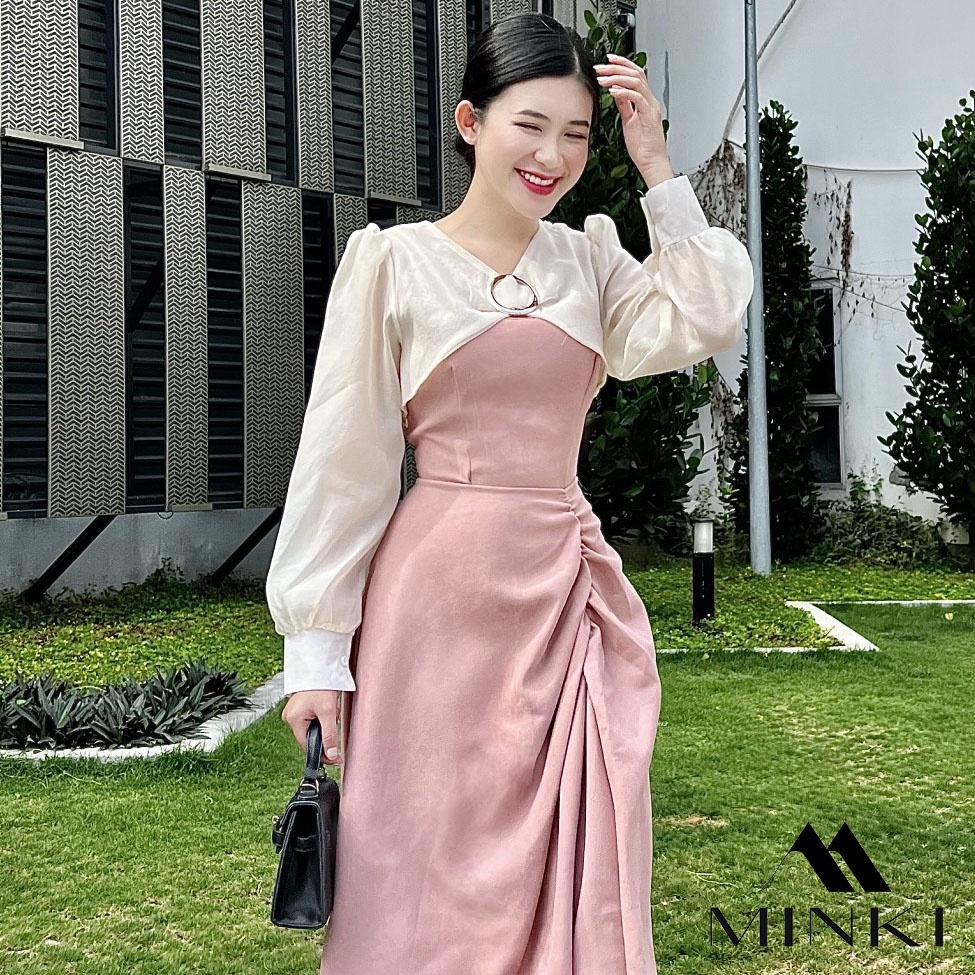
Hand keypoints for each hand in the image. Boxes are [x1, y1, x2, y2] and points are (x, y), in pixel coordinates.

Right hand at [282, 689, 342, 764]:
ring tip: (330, 710)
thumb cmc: (321, 686)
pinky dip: (319, 718)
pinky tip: (325, 708)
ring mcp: (292, 712)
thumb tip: (331, 754)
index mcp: (293, 720)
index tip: (336, 758)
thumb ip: (330, 735)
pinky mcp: (298, 707)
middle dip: (323, 734)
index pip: (307, 746)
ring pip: (311, 728)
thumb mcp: (328, 712)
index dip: (322, 753)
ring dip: (323, 725)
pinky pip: (309, 719)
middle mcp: (289, 717)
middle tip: (334, 722)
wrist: (320, 667)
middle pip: (309, 737)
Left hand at [594, 53, 673, 185]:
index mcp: (645, 101)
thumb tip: (616, 92)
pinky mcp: (649, 116)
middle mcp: (650, 101)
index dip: (622, 65)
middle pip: (636, 73)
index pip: (635, 75)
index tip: (607, 62)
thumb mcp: (629, 121)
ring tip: (603, 78)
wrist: (651, 163)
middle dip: (617, 67)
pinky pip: (637, 98)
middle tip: (601, 66)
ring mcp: (651, 107)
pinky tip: (613, 91)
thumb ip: (625, 105)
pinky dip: (624, 92)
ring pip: (637, 82)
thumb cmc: (642, 147)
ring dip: (617, 77)